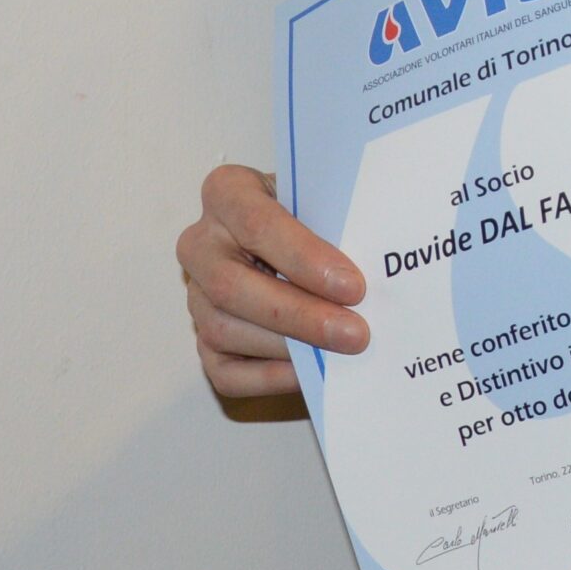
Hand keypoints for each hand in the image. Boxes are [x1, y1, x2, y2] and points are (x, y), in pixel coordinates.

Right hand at [176, 163, 367, 398]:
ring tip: (342, 351)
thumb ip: (334, 221)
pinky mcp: (203, 339)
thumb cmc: (313, 213)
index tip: (353, 286)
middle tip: (355, 333)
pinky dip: (269, 377)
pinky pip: (225, 370)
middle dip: (299, 314)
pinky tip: (311, 373)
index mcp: (227, 192)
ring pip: (225, 329)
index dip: (304, 258)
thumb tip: (374, 266)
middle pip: (233, 286)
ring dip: (288, 347)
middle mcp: (201, 243)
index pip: (256, 224)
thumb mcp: (321, 199)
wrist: (297, 235)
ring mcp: (196, 294)